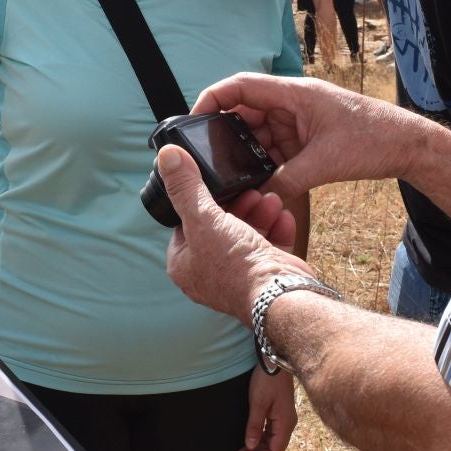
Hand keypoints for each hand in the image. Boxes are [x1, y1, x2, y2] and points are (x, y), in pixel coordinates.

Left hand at [159, 145, 313, 322]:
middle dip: (239, 205)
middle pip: (221, 227)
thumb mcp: (203, 218)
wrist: (278, 294)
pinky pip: (271, 246)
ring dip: (261, 213)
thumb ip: (185, 187)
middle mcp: (209, 273)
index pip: (187, 225)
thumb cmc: (233, 264)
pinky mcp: (266, 276)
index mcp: (185, 265)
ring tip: (270, 199)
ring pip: (248, 235)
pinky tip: (283, 215)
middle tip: (250, 191)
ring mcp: (239, 276)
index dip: (202, 202)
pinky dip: (277, 229)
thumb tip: (167, 156)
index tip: (217, 186)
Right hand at [188, 73, 418, 197]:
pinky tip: (259, 181)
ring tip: (235, 177)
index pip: (240, 86)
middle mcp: (292, 102)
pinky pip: (274, 147)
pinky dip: (264, 162)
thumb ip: (286, 181)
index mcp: (294, 92)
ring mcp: (298, 120)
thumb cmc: (374, 139)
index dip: (212, 99)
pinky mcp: (306, 138)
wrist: (408, 146)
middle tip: (211, 161)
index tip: (194, 121)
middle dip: (227, 136)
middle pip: (244, 111)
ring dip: (247, 154)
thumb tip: (258, 199)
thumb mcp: (325, 164)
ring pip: (258, 133)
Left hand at [238, 366, 297, 450]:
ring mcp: (284, 418)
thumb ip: (254, 426)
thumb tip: (250, 446)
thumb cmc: (267, 380)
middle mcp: (288, 423)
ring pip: (272, 440)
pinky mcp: (280, 412)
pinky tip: (250, 438)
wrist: (274, 361)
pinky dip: (261, 437)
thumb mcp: (257, 403)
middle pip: (274, 447)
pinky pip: (272, 431)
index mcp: (285, 423)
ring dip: (258, 447)